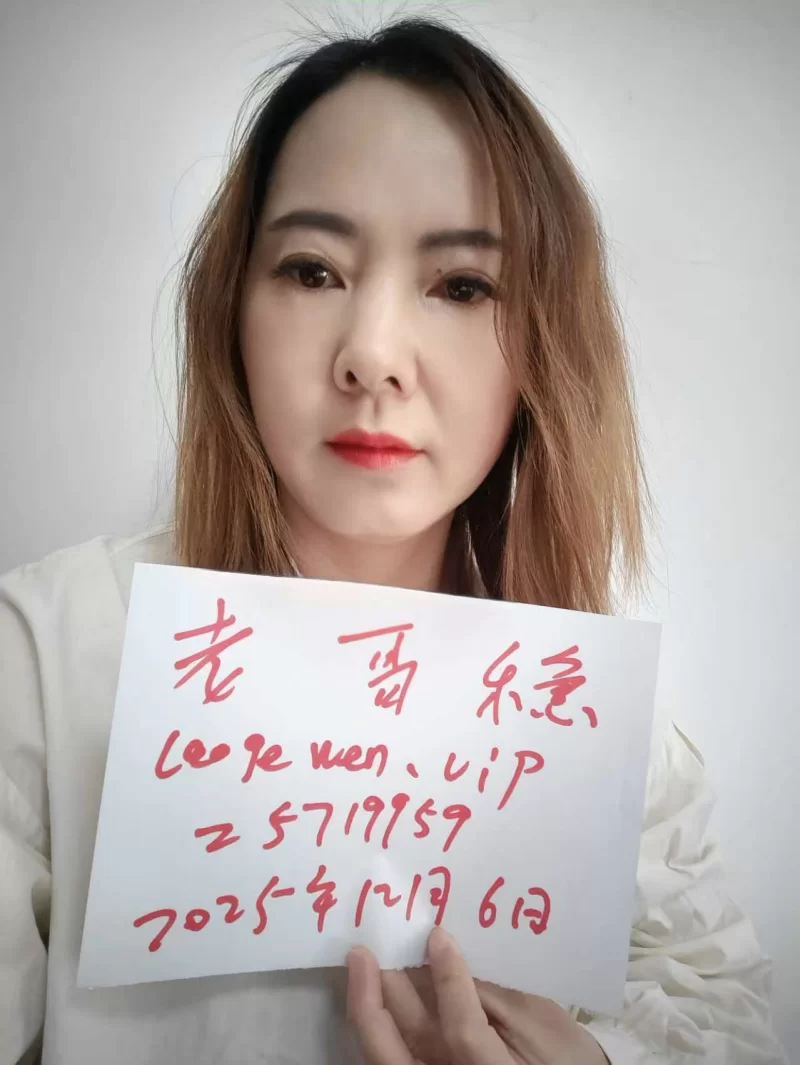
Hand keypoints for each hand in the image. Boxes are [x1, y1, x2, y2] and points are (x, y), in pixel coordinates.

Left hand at [346, 927, 609, 1064]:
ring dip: (371, 1003)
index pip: (462, 1031)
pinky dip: (381, 1017)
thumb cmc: (559, 1054)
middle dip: (377, 996)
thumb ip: (497, 994)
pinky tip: (375, 984)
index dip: (449, 982)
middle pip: (398, 1051)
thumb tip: (449, 951)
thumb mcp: (540, 1023)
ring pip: (386, 1051)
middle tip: (364, 949)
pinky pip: (393, 1050)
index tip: (439, 934)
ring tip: (361, 959)